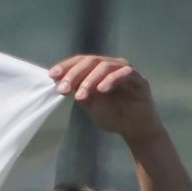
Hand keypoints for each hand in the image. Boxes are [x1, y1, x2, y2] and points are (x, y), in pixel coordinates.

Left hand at [49, 55, 163, 148]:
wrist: (135, 129)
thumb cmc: (113, 115)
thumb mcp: (91, 105)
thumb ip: (80, 93)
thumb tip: (61, 84)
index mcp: (98, 70)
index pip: (81, 61)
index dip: (66, 66)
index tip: (52, 75)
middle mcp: (112, 66)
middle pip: (90, 61)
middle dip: (74, 74)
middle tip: (63, 89)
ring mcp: (125, 70)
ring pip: (105, 66)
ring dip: (90, 80)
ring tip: (81, 96)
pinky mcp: (138, 79)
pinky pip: (125, 73)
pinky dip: (112, 80)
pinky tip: (102, 89)